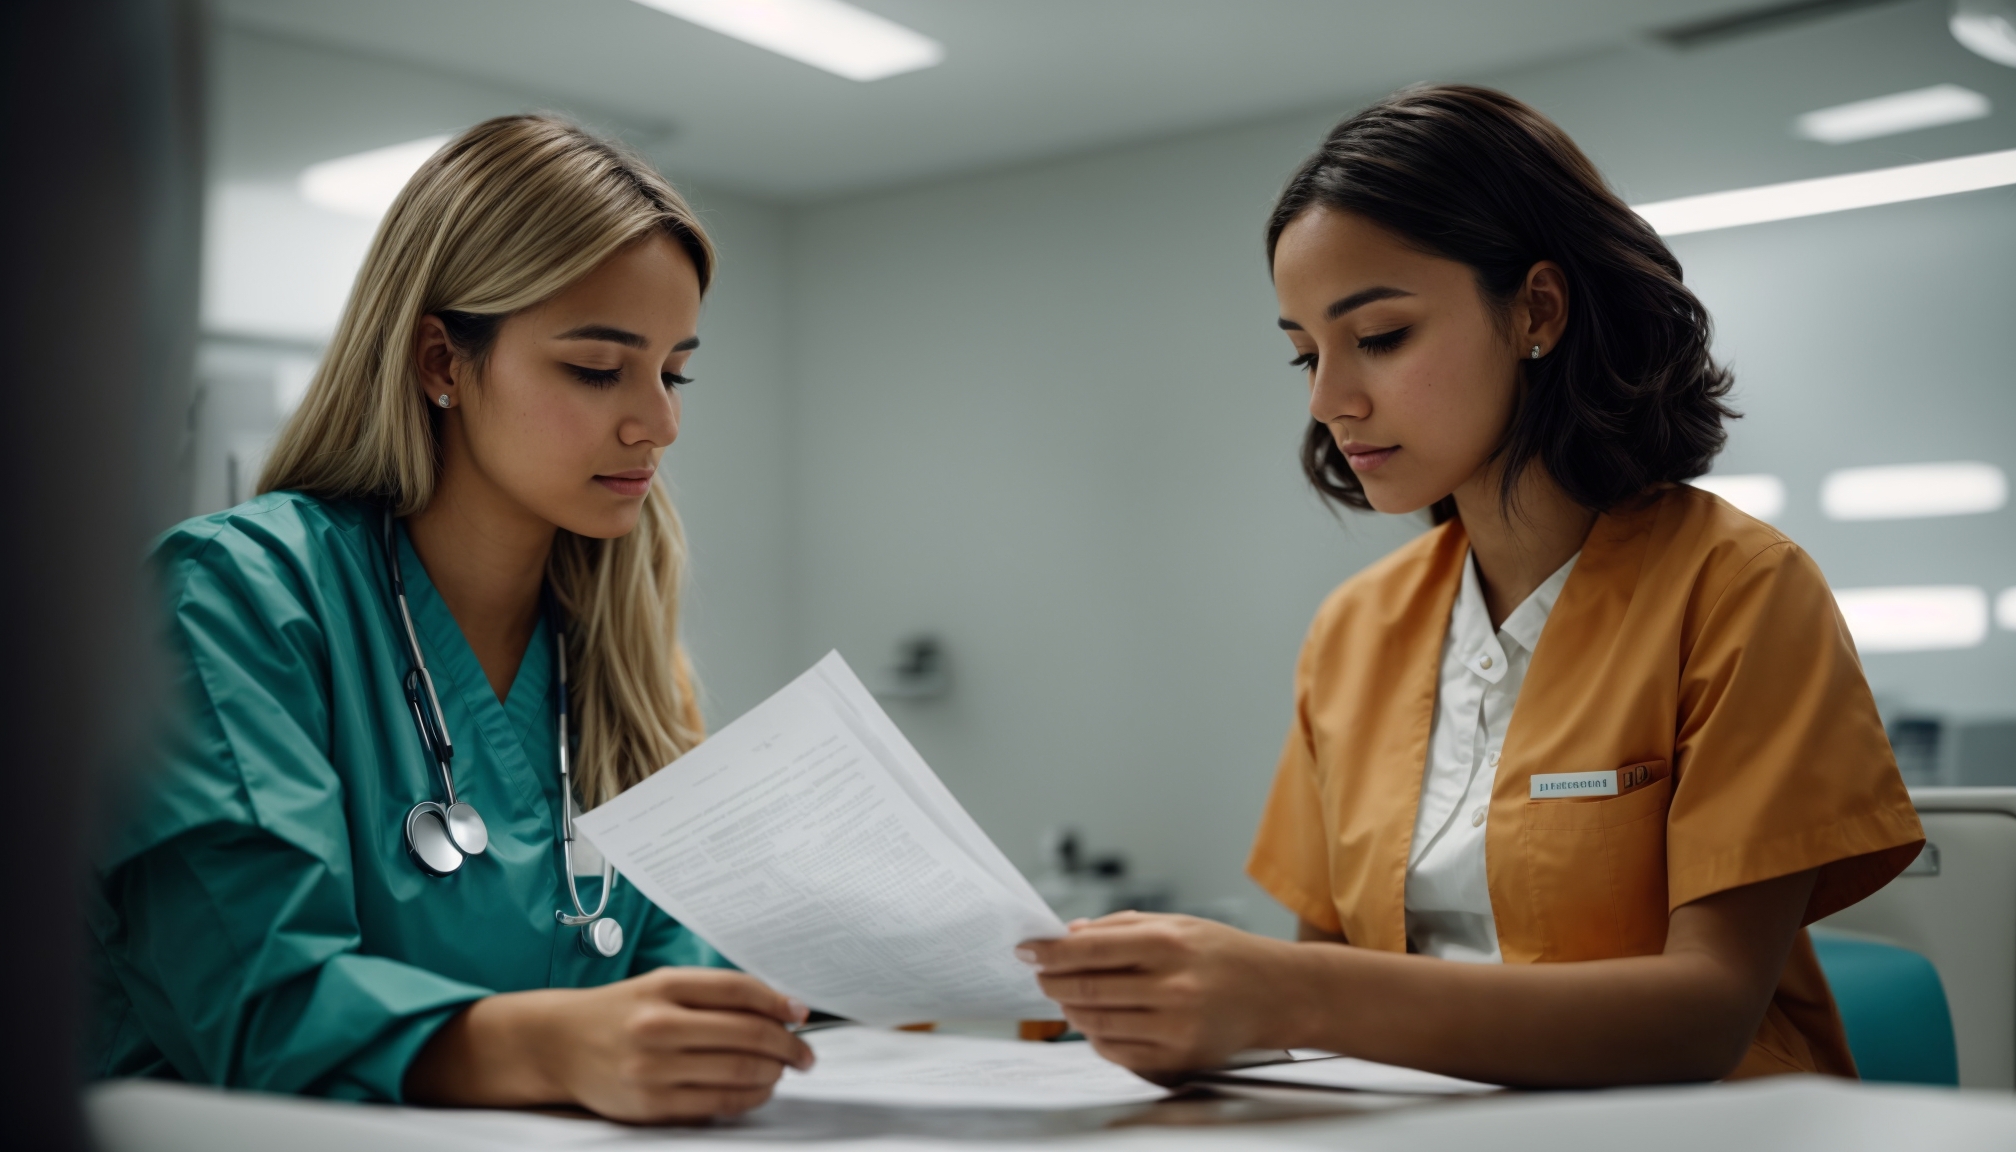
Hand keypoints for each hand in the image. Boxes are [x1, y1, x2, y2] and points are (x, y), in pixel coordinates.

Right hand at [407, 967, 814, 1122]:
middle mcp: (658, 1024)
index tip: (801, 1014)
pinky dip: (749, 1098)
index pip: (739, 990)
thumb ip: (717, 994)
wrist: (558, 1044)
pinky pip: (717, 1104)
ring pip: (738, 1072)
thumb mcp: (663, 985)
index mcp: (665, 985)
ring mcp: (653, 1068)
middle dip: (788, 1046)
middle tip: (805, 1052)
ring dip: (773, 1073)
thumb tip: (783, 1009)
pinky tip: (759, 1089)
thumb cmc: (621, 1012)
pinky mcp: (650, 1105)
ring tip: (783, 1069)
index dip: (779, 1003)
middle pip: (746, 1035)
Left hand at [1018, 912, 1304, 1074]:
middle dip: (1053, 981)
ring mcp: (1174, 1027)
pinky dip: (1096, 1036)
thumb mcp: (1177, 923)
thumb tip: (1067, 936)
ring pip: (1096, 1022)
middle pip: (1087, 988)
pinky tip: (1096, 1020)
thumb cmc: (1222, 954)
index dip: (1050, 951)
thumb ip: (1120, 927)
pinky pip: (1116, 1051)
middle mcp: (1171, 986)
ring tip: (1067, 995)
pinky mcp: (1177, 1058)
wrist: (1277, 994)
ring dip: (1071, 1008)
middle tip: (1040, 975)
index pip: (1090, 949)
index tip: (1026, 950)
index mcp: (1169, 943)